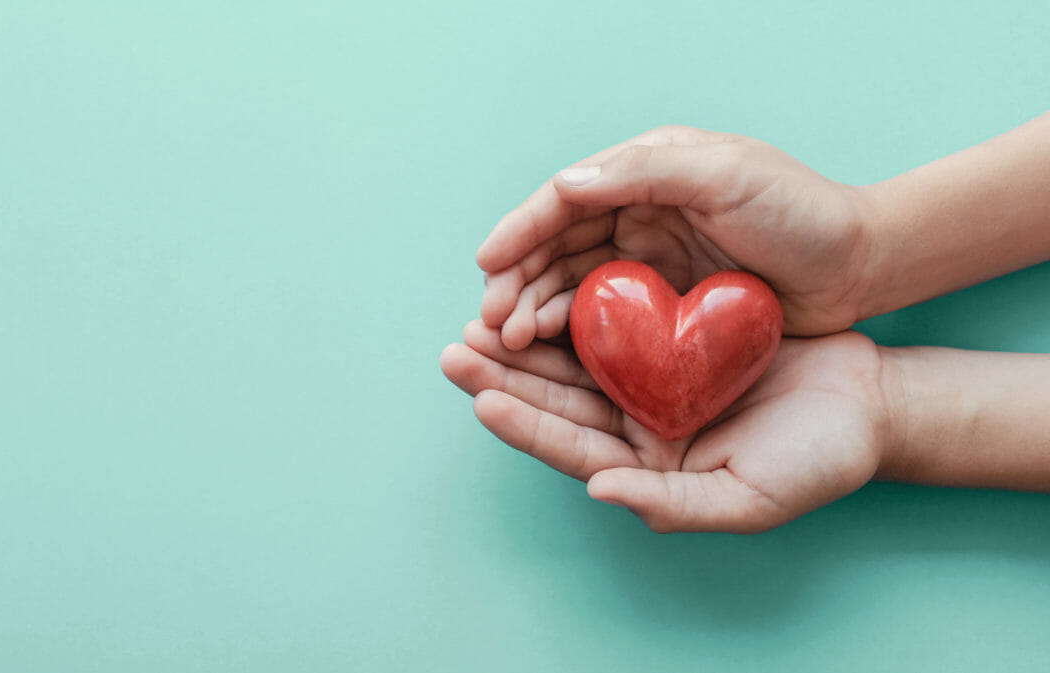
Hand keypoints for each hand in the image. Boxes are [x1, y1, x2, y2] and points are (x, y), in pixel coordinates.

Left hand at [440, 321, 892, 532]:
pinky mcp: (669, 344)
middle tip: (455, 348)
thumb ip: (674, 502)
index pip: (572, 449)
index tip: (481, 397)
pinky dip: (576, 308)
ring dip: (526, 340)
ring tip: (479, 318)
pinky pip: (612, 326)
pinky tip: (543, 287)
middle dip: (503, 376)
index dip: (525, 425)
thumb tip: (599, 490)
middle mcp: (638, 429)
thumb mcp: (749, 497)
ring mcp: (651, 385)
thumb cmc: (819, 460)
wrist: (867, 403)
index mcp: (648, 469)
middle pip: (557, 402)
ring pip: (574, 362)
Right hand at [476, 126, 875, 347]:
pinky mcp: (664, 304)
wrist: (862, 266)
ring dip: (534, 309)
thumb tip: (564, 185)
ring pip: (572, 284)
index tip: (486, 263)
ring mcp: (650, 260)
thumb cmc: (802, 212)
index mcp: (648, 171)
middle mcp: (639, 212)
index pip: (566, 199)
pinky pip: (603, 317)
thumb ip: (647, 172)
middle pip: (557, 246)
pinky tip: (548, 350)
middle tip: (490, 322)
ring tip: (509, 342)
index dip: (521, 230)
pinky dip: (569, 332)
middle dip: (517, 281)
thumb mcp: (728, 176)